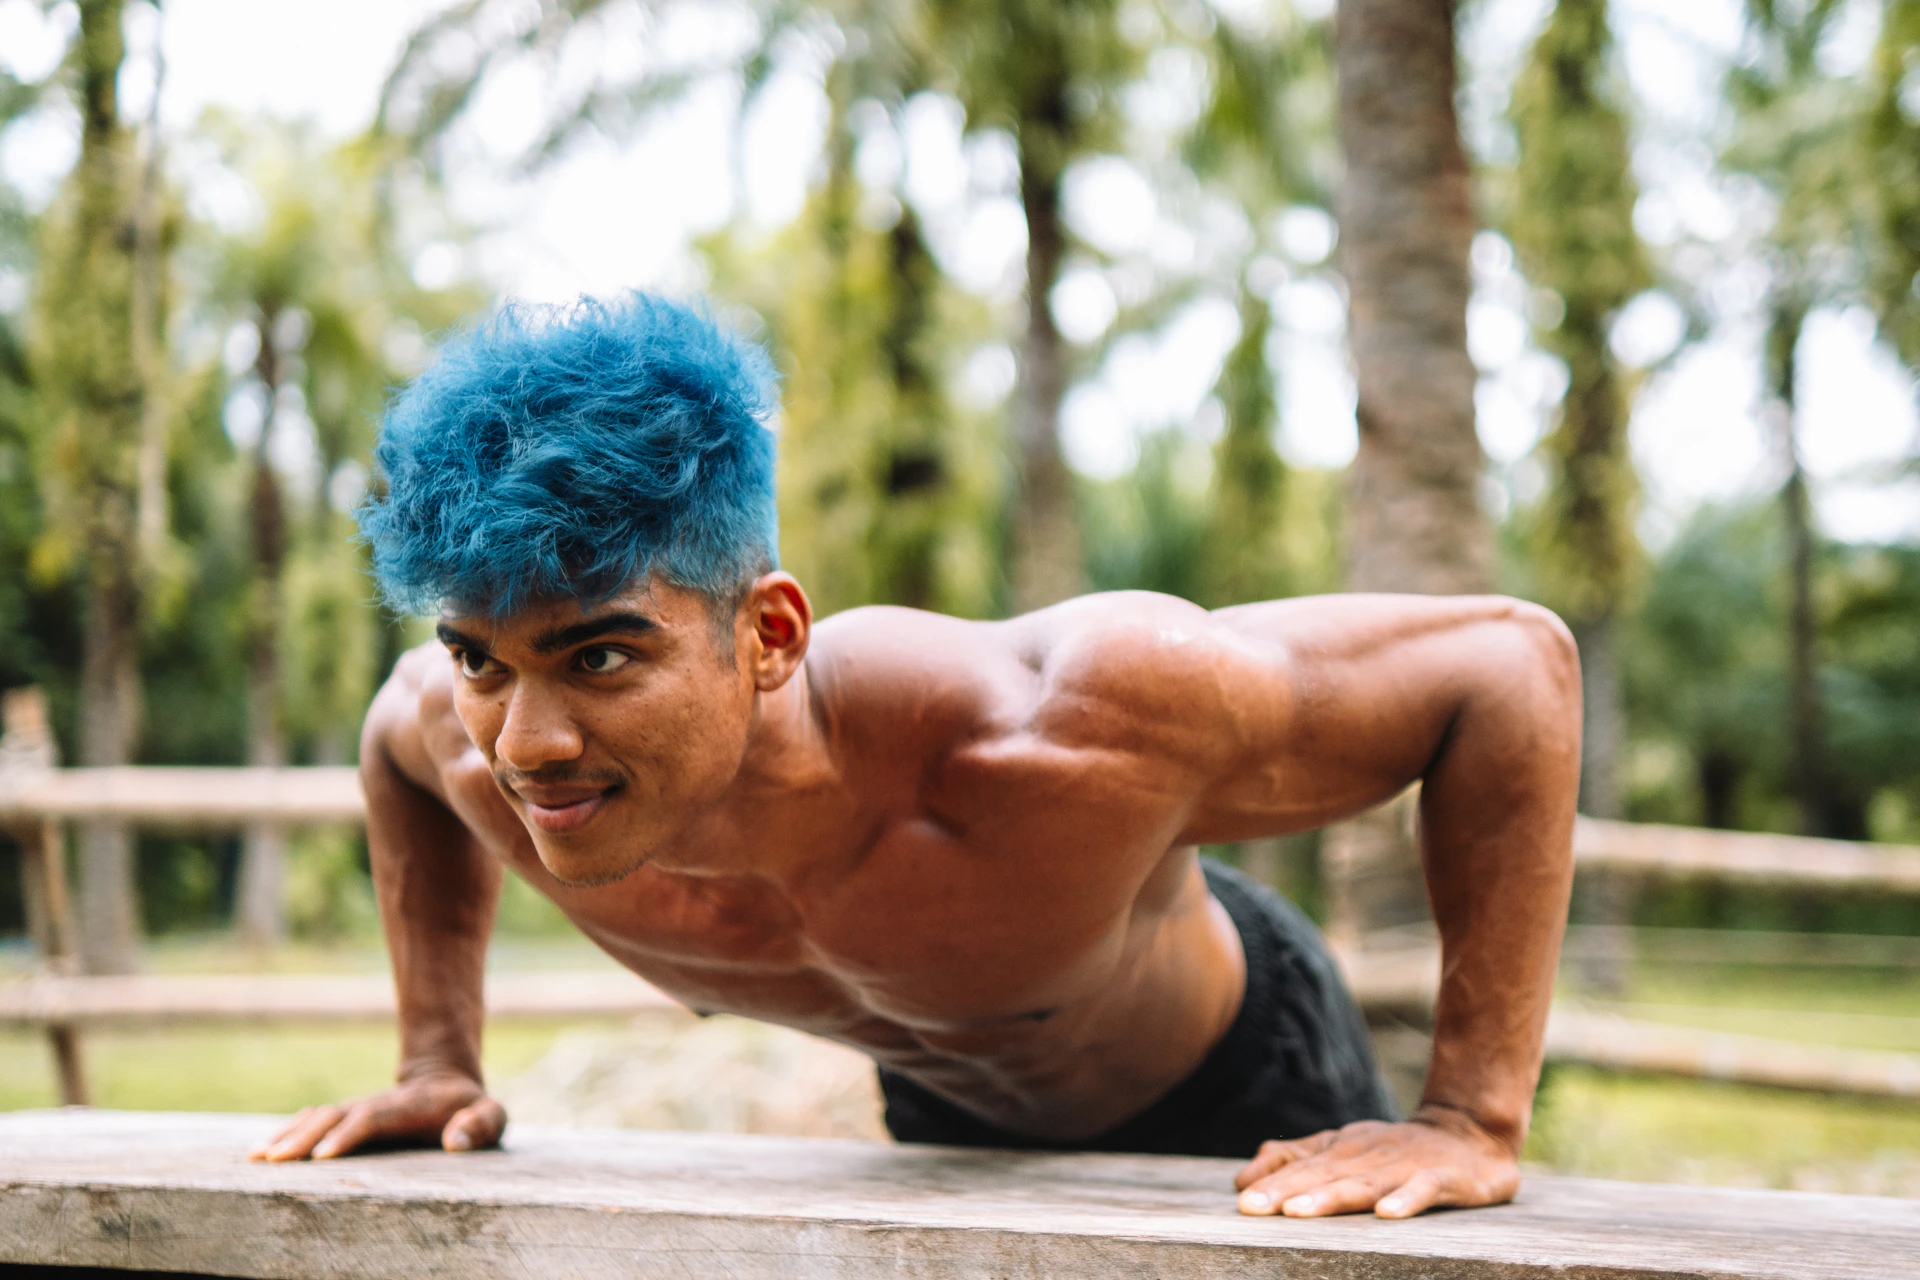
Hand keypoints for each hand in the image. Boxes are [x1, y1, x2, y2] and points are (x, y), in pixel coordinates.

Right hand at [247, 1070, 504, 1161]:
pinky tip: (258, 1154)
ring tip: (255, 1159)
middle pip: (333, 1118)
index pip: (372, 1119)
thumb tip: (455, 1142)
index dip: (347, 1135)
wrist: (447, 1081)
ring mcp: (355, 1109)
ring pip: (314, 1119)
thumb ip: (481, 1124)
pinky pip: (308, 1123)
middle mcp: (373, 1105)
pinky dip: (283, 1135)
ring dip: (285, 1136)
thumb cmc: (471, 1109)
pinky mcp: (343, 1118)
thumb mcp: (491, 1115)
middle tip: (273, 1162)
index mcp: (406, 1107)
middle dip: (302, 1139)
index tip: (320, 1157)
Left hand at [1232, 1106, 1519, 1218]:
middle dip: (1287, 1192)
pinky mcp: (1444, 1178)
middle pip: (1323, 1176)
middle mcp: (1369, 1157)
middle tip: (1253, 1208)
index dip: (1272, 1185)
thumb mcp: (1341, 1149)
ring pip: (1364, 1184)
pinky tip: (1386, 1214)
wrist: (1469, 1130)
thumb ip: (1292, 1160)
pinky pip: (1424, 1189)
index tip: (1242, 1205)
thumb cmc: (1394, 1148)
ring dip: (1331, 1198)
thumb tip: (1241, 1180)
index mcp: (1343, 1152)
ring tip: (1298, 1212)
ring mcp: (1405, 1167)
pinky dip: (1406, 1200)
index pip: (1302, 1169)